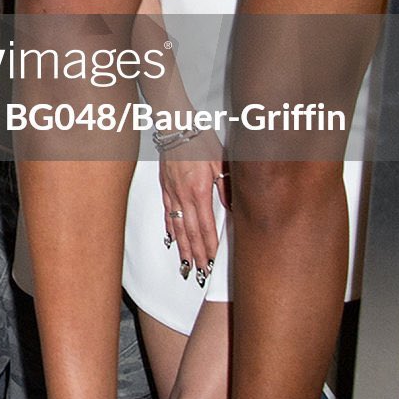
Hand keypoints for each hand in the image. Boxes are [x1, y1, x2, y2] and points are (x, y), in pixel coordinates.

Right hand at [160, 150, 224, 277]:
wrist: (176, 126)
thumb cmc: (199, 139)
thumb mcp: (221, 161)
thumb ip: (227, 187)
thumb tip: (233, 208)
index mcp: (199, 190)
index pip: (206, 226)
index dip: (209, 246)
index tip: (212, 261)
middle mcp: (183, 195)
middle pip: (190, 232)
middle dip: (196, 254)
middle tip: (200, 272)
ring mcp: (172, 192)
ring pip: (177, 227)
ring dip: (182, 247)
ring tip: (186, 264)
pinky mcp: (165, 187)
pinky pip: (168, 213)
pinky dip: (171, 229)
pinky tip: (172, 239)